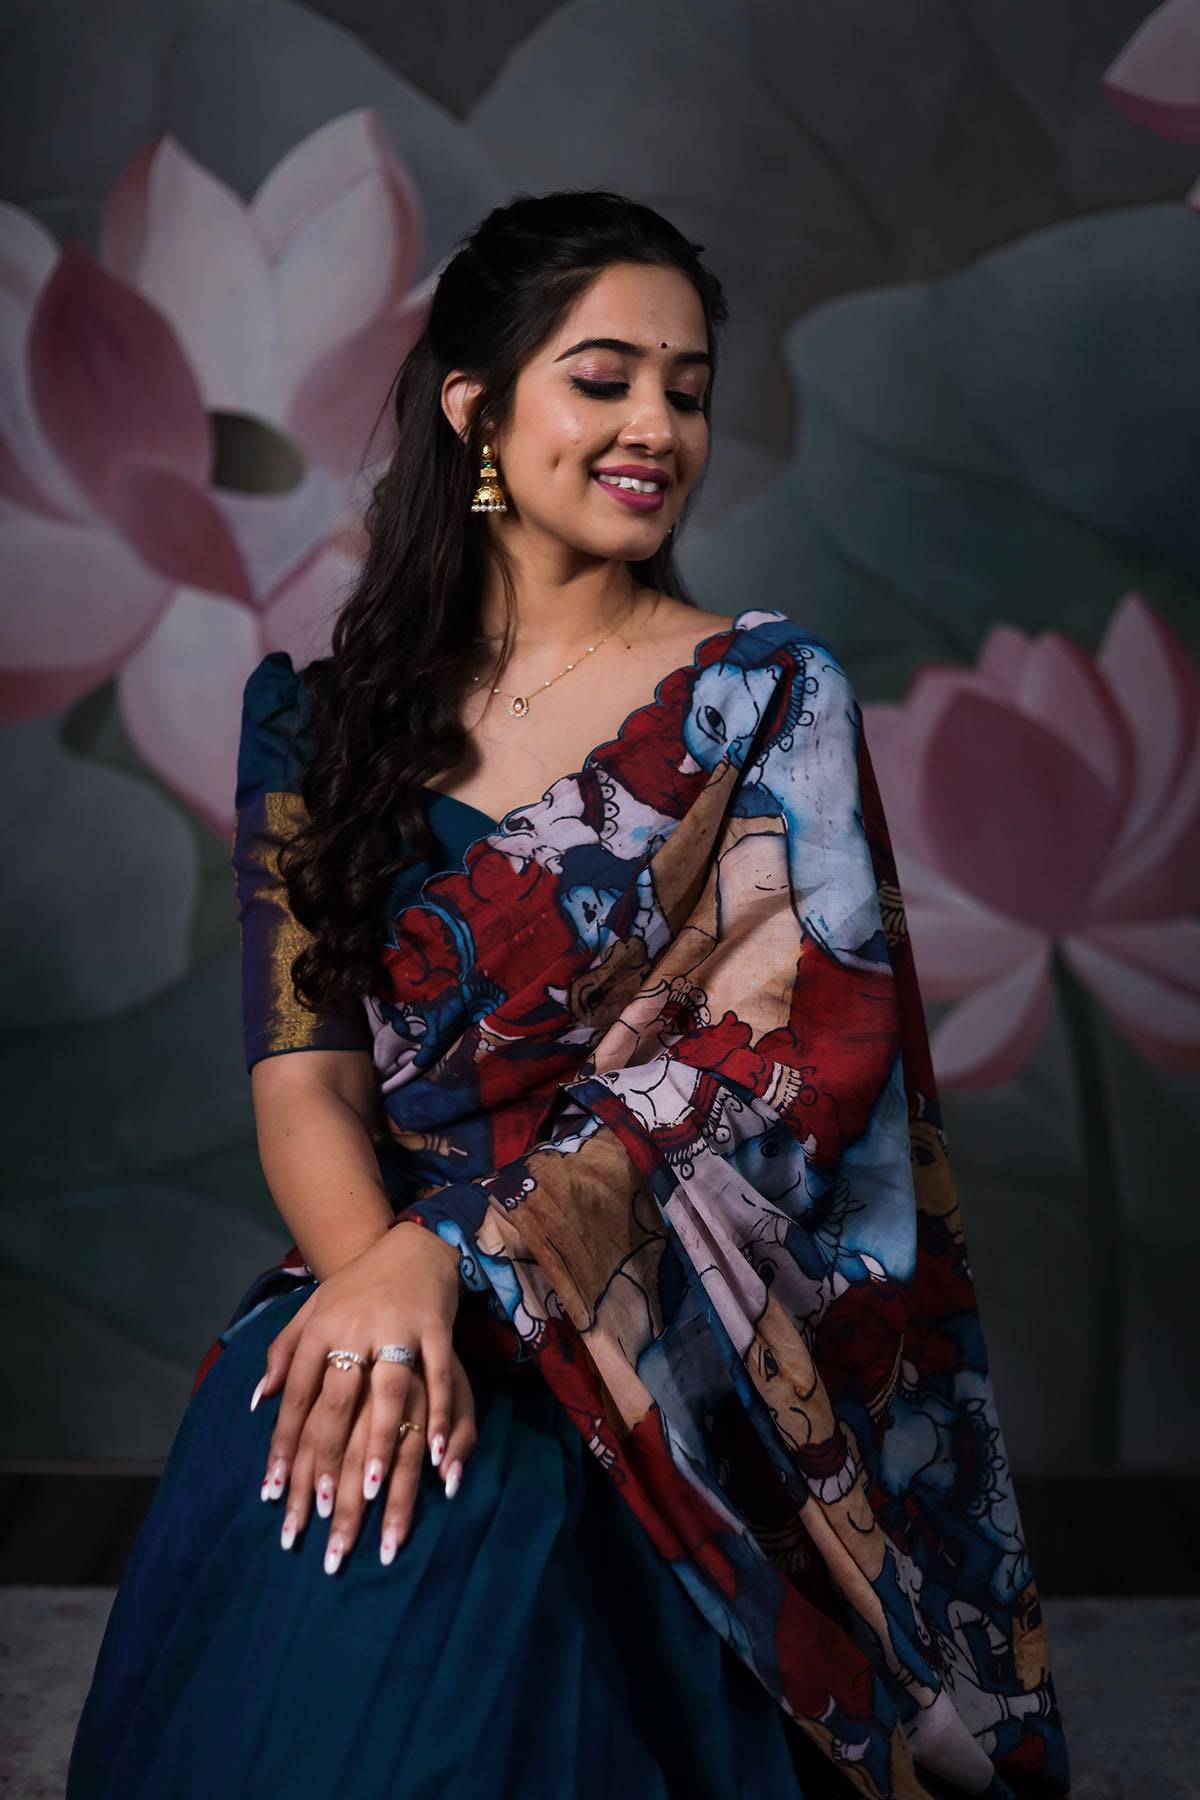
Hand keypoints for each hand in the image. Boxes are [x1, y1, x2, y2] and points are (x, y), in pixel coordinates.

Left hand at [252, 1222, 477, 1567]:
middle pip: (335, 1403)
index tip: (275, 1495)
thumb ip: (282, 1353)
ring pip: (385, 1393)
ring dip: (378, 1443)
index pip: (295, 1396)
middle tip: (320, 1513)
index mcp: (318, 1329)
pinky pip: (437, 1378)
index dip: (284, 1445)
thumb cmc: (356, 1288)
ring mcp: (396, 1328)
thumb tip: (255, 1402)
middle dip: (327, 1459)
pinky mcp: (435, 1328)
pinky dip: (436, 1416)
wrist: (409, 1241)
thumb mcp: (311, 1310)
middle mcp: (352, 1329)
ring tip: (368, 1493)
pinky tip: (435, 1456)